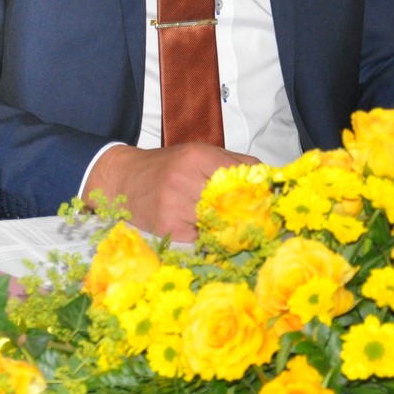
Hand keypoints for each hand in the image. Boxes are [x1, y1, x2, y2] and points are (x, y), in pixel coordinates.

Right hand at [83, 143, 258, 239]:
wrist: (123, 180)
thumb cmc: (166, 167)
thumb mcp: (199, 154)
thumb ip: (235, 163)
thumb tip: (271, 180)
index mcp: (197, 156)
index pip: (243, 176)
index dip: (259, 192)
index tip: (269, 203)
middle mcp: (185, 180)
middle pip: (233, 203)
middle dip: (247, 214)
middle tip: (258, 222)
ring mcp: (174, 206)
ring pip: (220, 225)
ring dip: (227, 229)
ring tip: (227, 227)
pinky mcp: (168, 229)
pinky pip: (201, 240)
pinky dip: (206, 238)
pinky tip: (202, 232)